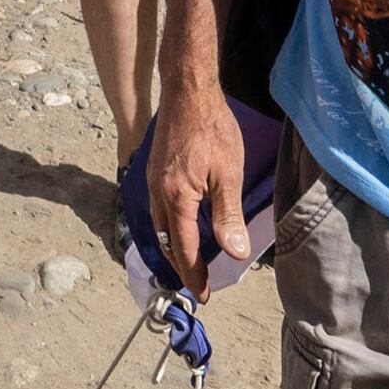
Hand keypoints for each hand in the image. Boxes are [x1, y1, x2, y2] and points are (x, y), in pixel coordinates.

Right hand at [147, 87, 250, 300]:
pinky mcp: (154, 170)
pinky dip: (169, 228)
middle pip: (167, 242)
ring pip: (159, 226)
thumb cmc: (212, 128)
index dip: (194, 275)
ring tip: (191, 262)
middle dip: (181, 267)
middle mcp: (157, 193)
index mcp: (176, 198)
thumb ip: (228, 216)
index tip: (203, 296)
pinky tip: (182, 226)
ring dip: (174, 248)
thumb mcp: (228, 174)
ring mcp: (152, 181)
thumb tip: (235, 254)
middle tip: (198, 285)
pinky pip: (158, 209)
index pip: (185, 249)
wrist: (187, 91)